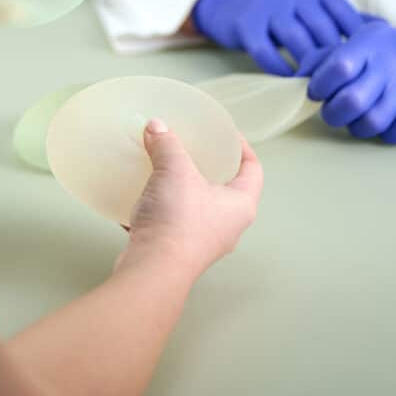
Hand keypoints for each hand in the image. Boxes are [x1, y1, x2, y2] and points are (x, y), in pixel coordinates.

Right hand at [116, 119, 262, 282]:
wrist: (153, 269)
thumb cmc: (179, 220)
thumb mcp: (174, 171)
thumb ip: (167, 144)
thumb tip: (156, 126)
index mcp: (241, 205)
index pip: (253, 169)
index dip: (243, 148)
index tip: (227, 134)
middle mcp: (228, 227)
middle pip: (225, 190)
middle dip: (209, 169)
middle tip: (193, 150)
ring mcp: (204, 243)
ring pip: (197, 208)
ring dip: (182, 191)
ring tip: (164, 172)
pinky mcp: (178, 252)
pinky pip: (171, 223)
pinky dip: (159, 210)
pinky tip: (141, 199)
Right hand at [191, 0, 362, 75]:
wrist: (227, 3)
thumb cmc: (278, 9)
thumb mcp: (308, 2)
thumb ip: (339, 14)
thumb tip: (383, 29)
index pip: (343, 15)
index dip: (355, 44)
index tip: (362, 68)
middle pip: (322, 31)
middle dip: (332, 61)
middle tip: (344, 86)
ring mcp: (267, 4)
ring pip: (297, 42)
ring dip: (308, 68)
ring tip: (319, 88)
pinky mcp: (246, 23)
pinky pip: (267, 52)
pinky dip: (280, 69)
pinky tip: (289, 82)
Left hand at [299, 21, 395, 142]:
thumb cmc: (391, 53)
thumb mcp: (361, 41)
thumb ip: (325, 55)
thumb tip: (296, 77)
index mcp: (372, 43)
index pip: (339, 66)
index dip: (320, 85)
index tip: (317, 92)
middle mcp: (393, 63)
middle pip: (351, 100)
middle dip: (332, 113)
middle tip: (332, 112)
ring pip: (372, 122)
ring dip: (356, 127)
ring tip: (355, 119)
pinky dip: (385, 134)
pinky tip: (383, 124)